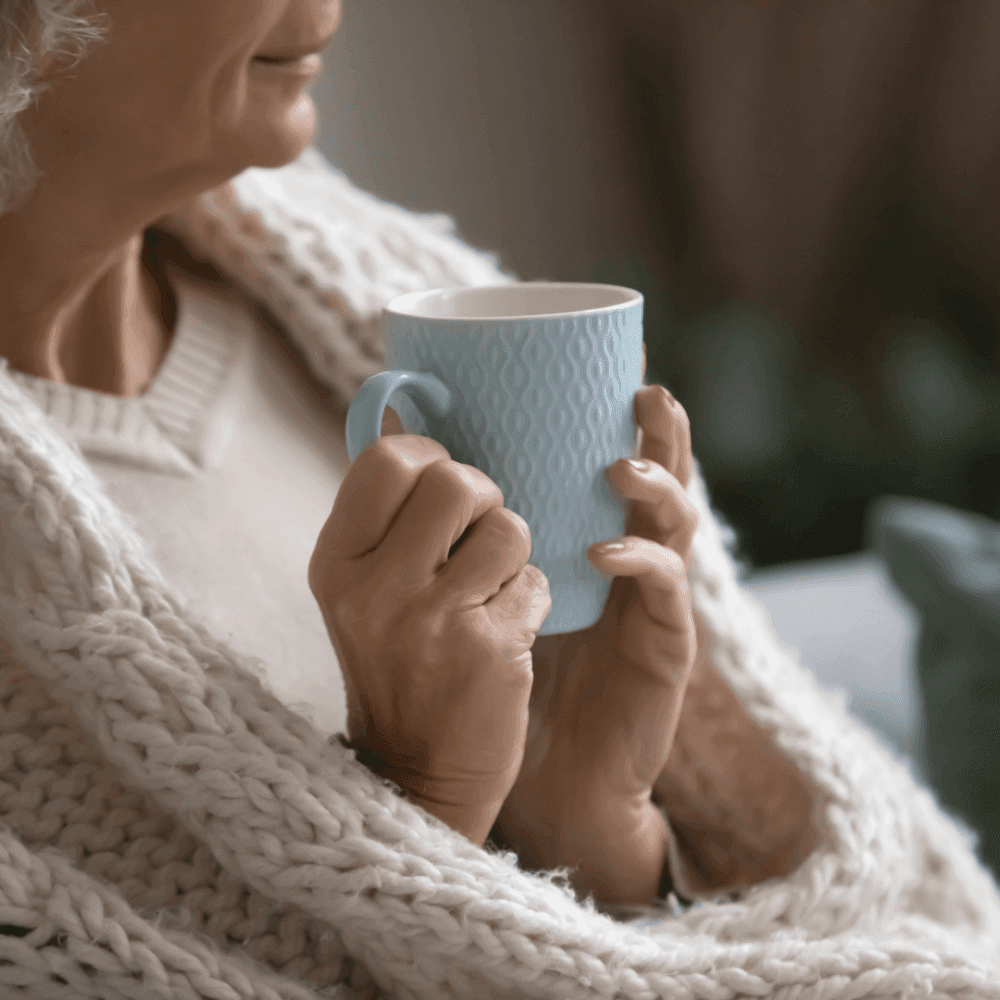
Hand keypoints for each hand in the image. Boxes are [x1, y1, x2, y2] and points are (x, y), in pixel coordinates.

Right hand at [310, 409, 551, 843]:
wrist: (415, 772)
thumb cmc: (395, 664)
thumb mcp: (361, 590)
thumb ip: (384, 516)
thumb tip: (411, 417)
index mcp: (337, 562)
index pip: (389, 459)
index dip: (430, 457)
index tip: (441, 485)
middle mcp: (376, 589)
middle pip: (459, 482)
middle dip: (483, 499)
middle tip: (475, 535)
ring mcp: (433, 621)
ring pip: (510, 527)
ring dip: (513, 552)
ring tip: (489, 588)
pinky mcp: (491, 650)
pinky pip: (536, 581)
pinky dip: (530, 599)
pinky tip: (504, 630)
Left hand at [494, 375, 699, 904]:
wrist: (541, 774)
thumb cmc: (503, 674)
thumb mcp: (477, 588)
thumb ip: (457, 518)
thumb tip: (396, 430)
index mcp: (591, 537)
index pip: (611, 462)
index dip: (617, 414)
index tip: (608, 362)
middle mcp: (631, 559)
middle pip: (662, 479)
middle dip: (659, 431)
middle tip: (642, 389)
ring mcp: (653, 602)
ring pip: (677, 527)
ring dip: (657, 486)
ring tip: (618, 464)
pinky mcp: (665, 648)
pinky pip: (666, 596)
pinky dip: (640, 564)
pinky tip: (603, 551)